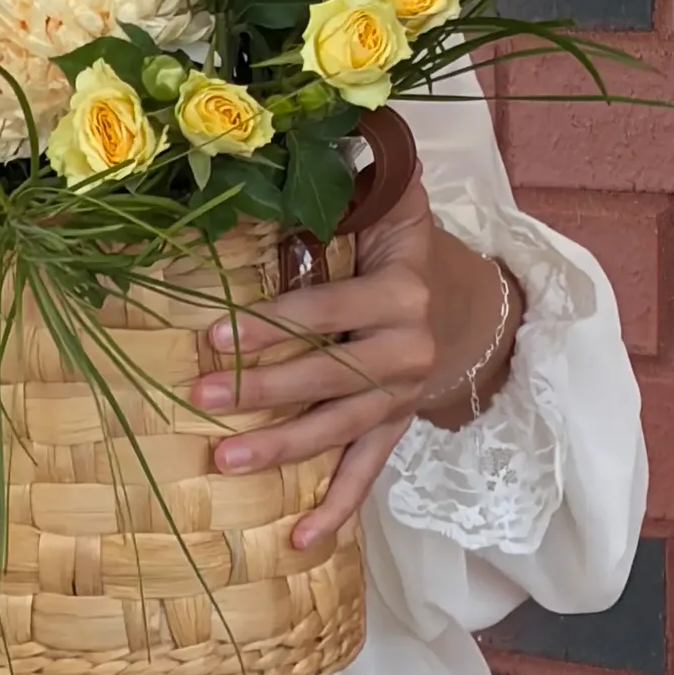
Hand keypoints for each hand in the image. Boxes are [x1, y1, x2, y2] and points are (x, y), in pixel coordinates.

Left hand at [189, 180, 512, 550]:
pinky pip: (366, 474)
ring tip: (226, 464)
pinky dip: (334, 511)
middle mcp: (407, 350)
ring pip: (338, 431)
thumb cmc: (407, 246)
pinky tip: (297, 542)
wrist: (473, 305)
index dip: (267, 326)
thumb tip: (306, 132)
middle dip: (262, 391)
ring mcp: (402, 398)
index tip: (210, 337)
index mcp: (400, 292)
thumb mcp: (393, 204)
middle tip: (200, 399)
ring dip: (282, 451)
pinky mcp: (397, 430)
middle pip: (328, 377)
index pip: (323, 312)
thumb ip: (357, 177)